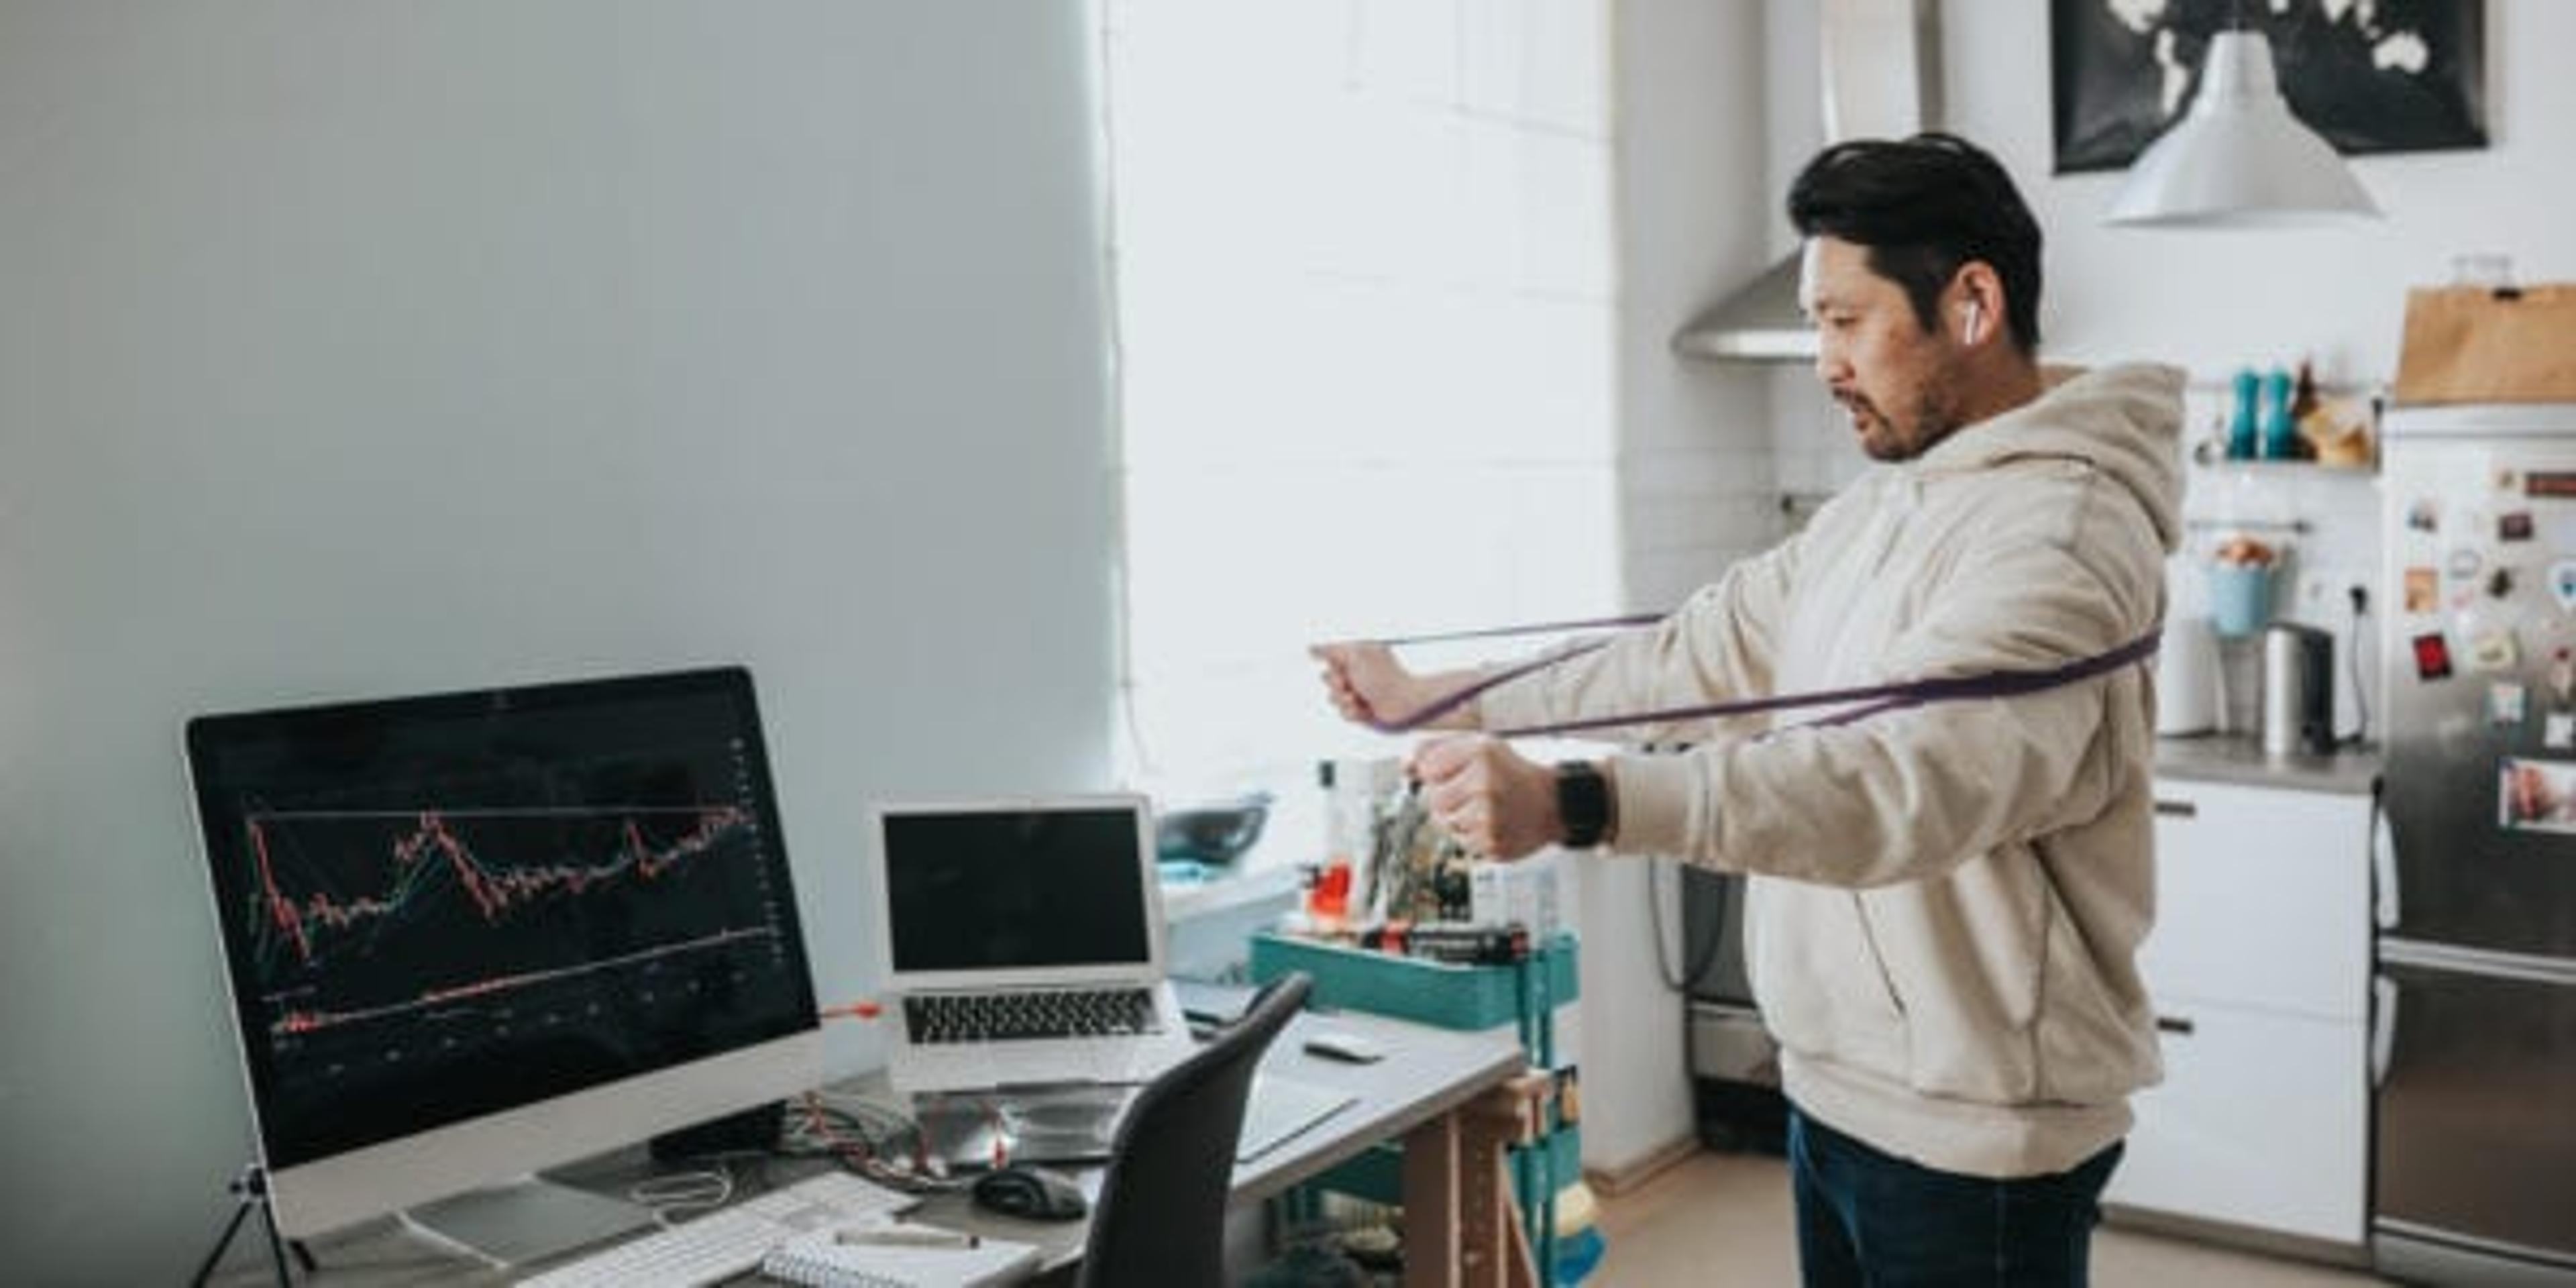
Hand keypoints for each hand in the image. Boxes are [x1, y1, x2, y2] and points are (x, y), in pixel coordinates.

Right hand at [1310, 641, 1430, 727]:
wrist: (1404, 703)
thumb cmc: (1384, 676)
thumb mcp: (1356, 655)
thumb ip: (1331, 650)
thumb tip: (1310, 647)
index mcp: (1358, 656)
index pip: (1330, 658)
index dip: (1333, 664)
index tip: (1341, 666)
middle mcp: (1357, 674)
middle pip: (1327, 678)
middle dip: (1335, 682)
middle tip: (1349, 684)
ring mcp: (1359, 693)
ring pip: (1332, 698)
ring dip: (1343, 700)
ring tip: (1358, 700)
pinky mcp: (1361, 712)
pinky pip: (1343, 714)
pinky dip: (1352, 712)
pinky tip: (1365, 710)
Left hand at [1408, 735, 1560, 859]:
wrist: (1552, 803)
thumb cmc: (1510, 772)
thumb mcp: (1478, 747)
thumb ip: (1437, 749)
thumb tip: (1404, 765)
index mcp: (1481, 753)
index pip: (1428, 768)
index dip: (1437, 774)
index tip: (1454, 775)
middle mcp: (1485, 784)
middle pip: (1434, 800)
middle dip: (1446, 798)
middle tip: (1470, 794)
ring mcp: (1489, 818)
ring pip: (1445, 824)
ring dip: (1457, 818)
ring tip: (1483, 809)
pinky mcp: (1492, 844)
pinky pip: (1462, 843)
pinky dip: (1471, 835)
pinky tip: (1492, 823)